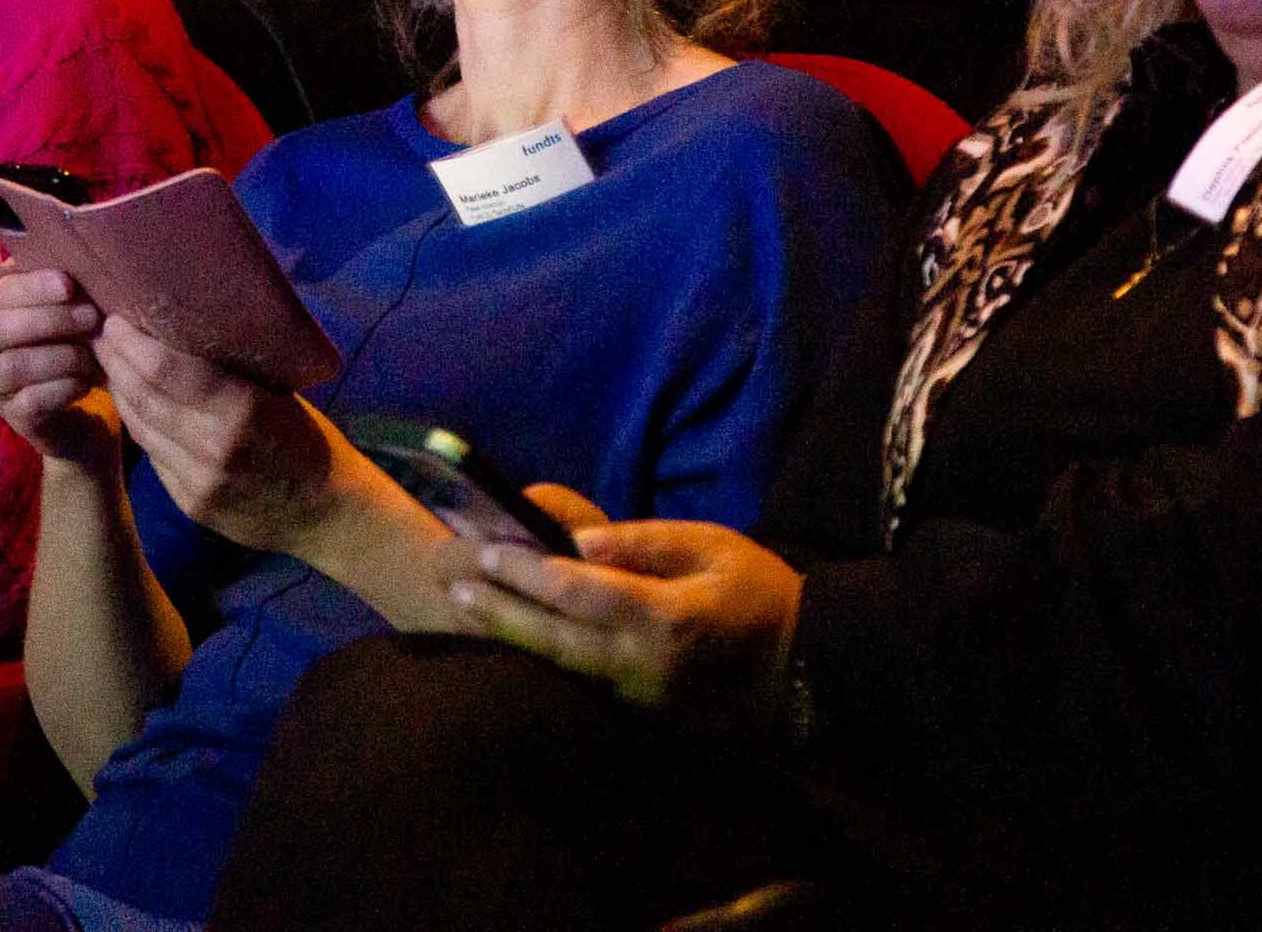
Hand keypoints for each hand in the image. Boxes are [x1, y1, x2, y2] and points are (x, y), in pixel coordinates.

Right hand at [0, 227, 120, 469]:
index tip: (69, 284)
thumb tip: (76, 251)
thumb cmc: (63, 342)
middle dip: (47, 320)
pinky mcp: (11, 420)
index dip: (29, 288)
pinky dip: (63, 388)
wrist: (72, 407)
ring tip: (91, 353)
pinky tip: (85, 381)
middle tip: (90, 317)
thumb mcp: (59, 308)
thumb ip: (55, 284)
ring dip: (59, 355)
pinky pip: (30, 402)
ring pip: (11, 367)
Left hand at [96, 313, 348, 555]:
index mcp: (243, 410)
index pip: (169, 371)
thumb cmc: (309, 440)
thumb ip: (230, 373)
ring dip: (119, 391)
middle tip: (101, 333)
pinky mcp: (189, 503)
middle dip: (116, 361)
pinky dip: (138, 423)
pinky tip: (131, 402)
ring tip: (108, 362)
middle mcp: (214, 447)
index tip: (116, 319)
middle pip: (145, 396)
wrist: (326, 512)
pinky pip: (153, 454)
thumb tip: (182, 332)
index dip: (134, 344)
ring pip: (141, 426)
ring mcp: (198, 480)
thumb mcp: (279, 395)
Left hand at [447, 514, 803, 733]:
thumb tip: (579, 541)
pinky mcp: (642, 720)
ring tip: (469, 616)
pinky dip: (545, 666)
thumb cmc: (762, 595)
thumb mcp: (712, 546)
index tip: (486, 552)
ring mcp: (640, 702)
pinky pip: (582, 690)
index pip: (578, 592)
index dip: (526, 572)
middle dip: (500, 613)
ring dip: (512, 643)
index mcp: (664, 618)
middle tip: (455, 589)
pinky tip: (516, 647)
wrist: (806, 674)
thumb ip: (644, 542)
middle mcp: (642, 667)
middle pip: (553, 641)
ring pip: (561, 672)